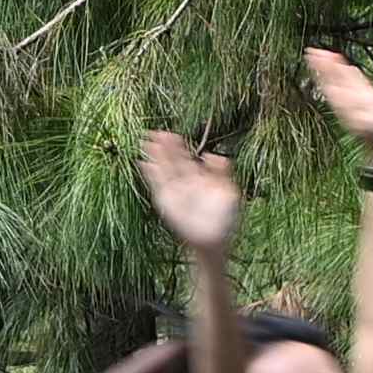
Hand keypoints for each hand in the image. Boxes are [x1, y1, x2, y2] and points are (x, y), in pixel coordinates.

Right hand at [137, 128, 244, 256]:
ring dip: (155, 157)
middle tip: (154, 132)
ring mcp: (175, 191)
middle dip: (164, 147)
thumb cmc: (226, 218)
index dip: (177, 145)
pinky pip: (157, 184)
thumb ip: (222, 171)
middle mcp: (184, 182)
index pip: (185, 156)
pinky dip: (150, 174)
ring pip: (163, 169)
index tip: (171, 133)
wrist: (215, 241)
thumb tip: (210, 154)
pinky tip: (143, 162)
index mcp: (199, 177)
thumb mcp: (229, 191)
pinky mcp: (166, 201)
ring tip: (146, 142)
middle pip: (171, 160)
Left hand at [301, 46, 372, 168]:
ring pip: (343, 81)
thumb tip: (363, 124)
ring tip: (324, 53)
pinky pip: (357, 84)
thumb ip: (371, 130)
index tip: (317, 61)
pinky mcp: (369, 100)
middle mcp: (352, 104)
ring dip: (333, 68)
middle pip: (334, 82)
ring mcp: (359, 101)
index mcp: (351, 109)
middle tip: (312, 51)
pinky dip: (350, 74)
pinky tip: (347, 66)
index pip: (335, 87)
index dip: (326, 74)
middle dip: (323, 67)